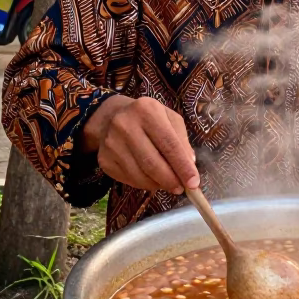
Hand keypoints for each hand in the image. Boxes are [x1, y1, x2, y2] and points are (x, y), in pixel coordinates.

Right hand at [80, 94, 198, 194]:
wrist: (112, 117)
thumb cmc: (148, 118)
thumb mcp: (169, 119)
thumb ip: (181, 140)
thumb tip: (190, 165)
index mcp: (146, 110)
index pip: (168, 144)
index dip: (182, 166)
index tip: (194, 183)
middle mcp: (125, 125)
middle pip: (152, 163)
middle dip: (170, 180)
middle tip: (182, 188)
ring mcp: (111, 143)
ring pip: (140, 175)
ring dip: (158, 184)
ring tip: (168, 183)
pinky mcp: (104, 160)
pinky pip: (129, 180)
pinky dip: (144, 184)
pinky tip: (151, 179)